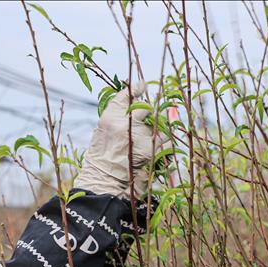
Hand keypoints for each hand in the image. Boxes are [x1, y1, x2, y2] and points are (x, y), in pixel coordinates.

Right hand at [74, 82, 164, 198]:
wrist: (103, 180)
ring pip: (157, 122)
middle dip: (149, 109)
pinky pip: (165, 139)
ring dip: (160, 124)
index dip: (136, 88)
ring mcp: (139, 136)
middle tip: (152, 112)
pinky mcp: (150, 150)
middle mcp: (125, 124)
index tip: (143, 85)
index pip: (125, 96)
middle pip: (144, 107)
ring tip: (160, 128)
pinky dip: (166, 140)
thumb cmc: (100, 158)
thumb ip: (115, 118)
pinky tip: (164, 141)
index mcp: (109, 118)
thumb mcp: (101, 133)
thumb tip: (132, 107)